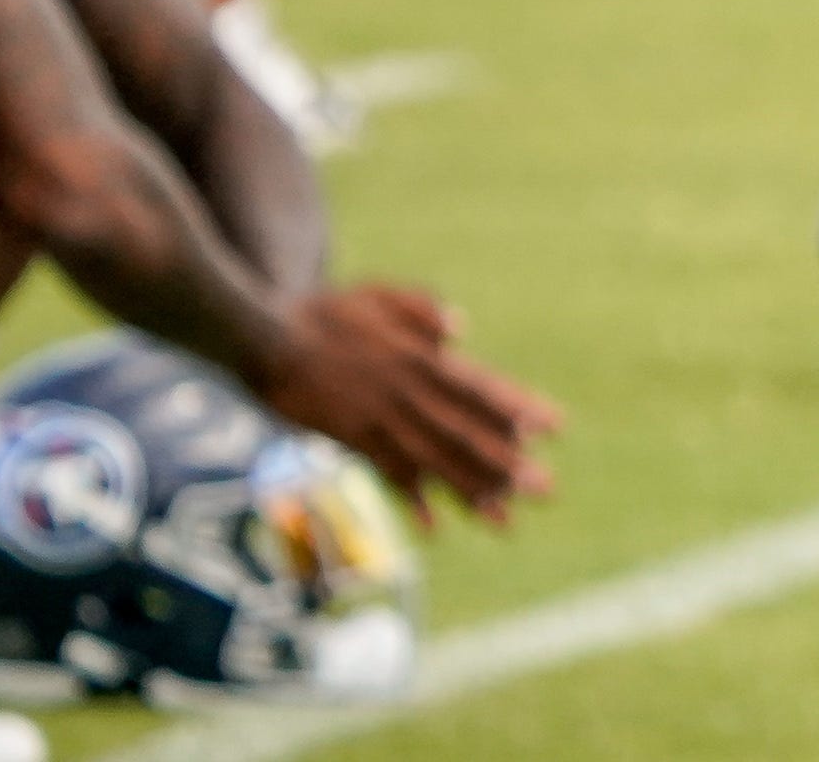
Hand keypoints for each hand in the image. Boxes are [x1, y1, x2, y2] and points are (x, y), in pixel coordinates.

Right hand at [264, 286, 561, 525]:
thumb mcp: (380, 295)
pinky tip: (435, 523)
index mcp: (421, 359)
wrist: (264, 337)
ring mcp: (379, 421)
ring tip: (505, 520)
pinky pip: (386, 474)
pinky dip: (412, 498)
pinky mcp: (350, 440)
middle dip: (508, 465)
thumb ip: (421, 311)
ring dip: (471, 491)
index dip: (518, 410)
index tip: (554, 428)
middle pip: (467, 434)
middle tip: (545, 490)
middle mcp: (408, 395)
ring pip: (434, 462)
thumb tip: (460, 330)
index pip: (481, 388)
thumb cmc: (323, 313)